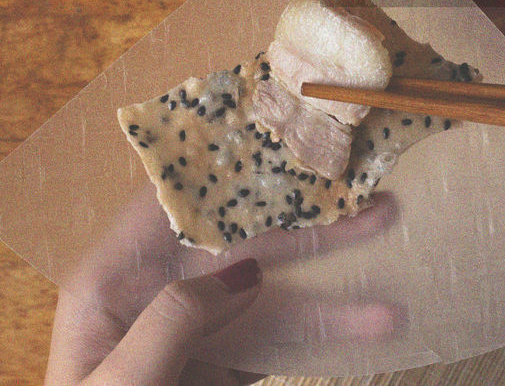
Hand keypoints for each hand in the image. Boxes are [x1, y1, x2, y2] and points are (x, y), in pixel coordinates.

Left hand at [45, 191, 401, 385]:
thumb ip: (175, 320)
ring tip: (390, 262)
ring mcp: (200, 329)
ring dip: (332, 277)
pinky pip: (282, 334)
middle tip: (372, 201)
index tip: (282, 142)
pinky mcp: (227, 365)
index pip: (171, 201)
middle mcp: (160, 292)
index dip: (222, 167)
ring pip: (274, 288)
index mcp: (114, 281)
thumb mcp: (120, 381)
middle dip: (307, 221)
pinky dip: (326, 327)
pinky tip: (370, 324)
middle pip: (241, 238)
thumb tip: (246, 272)